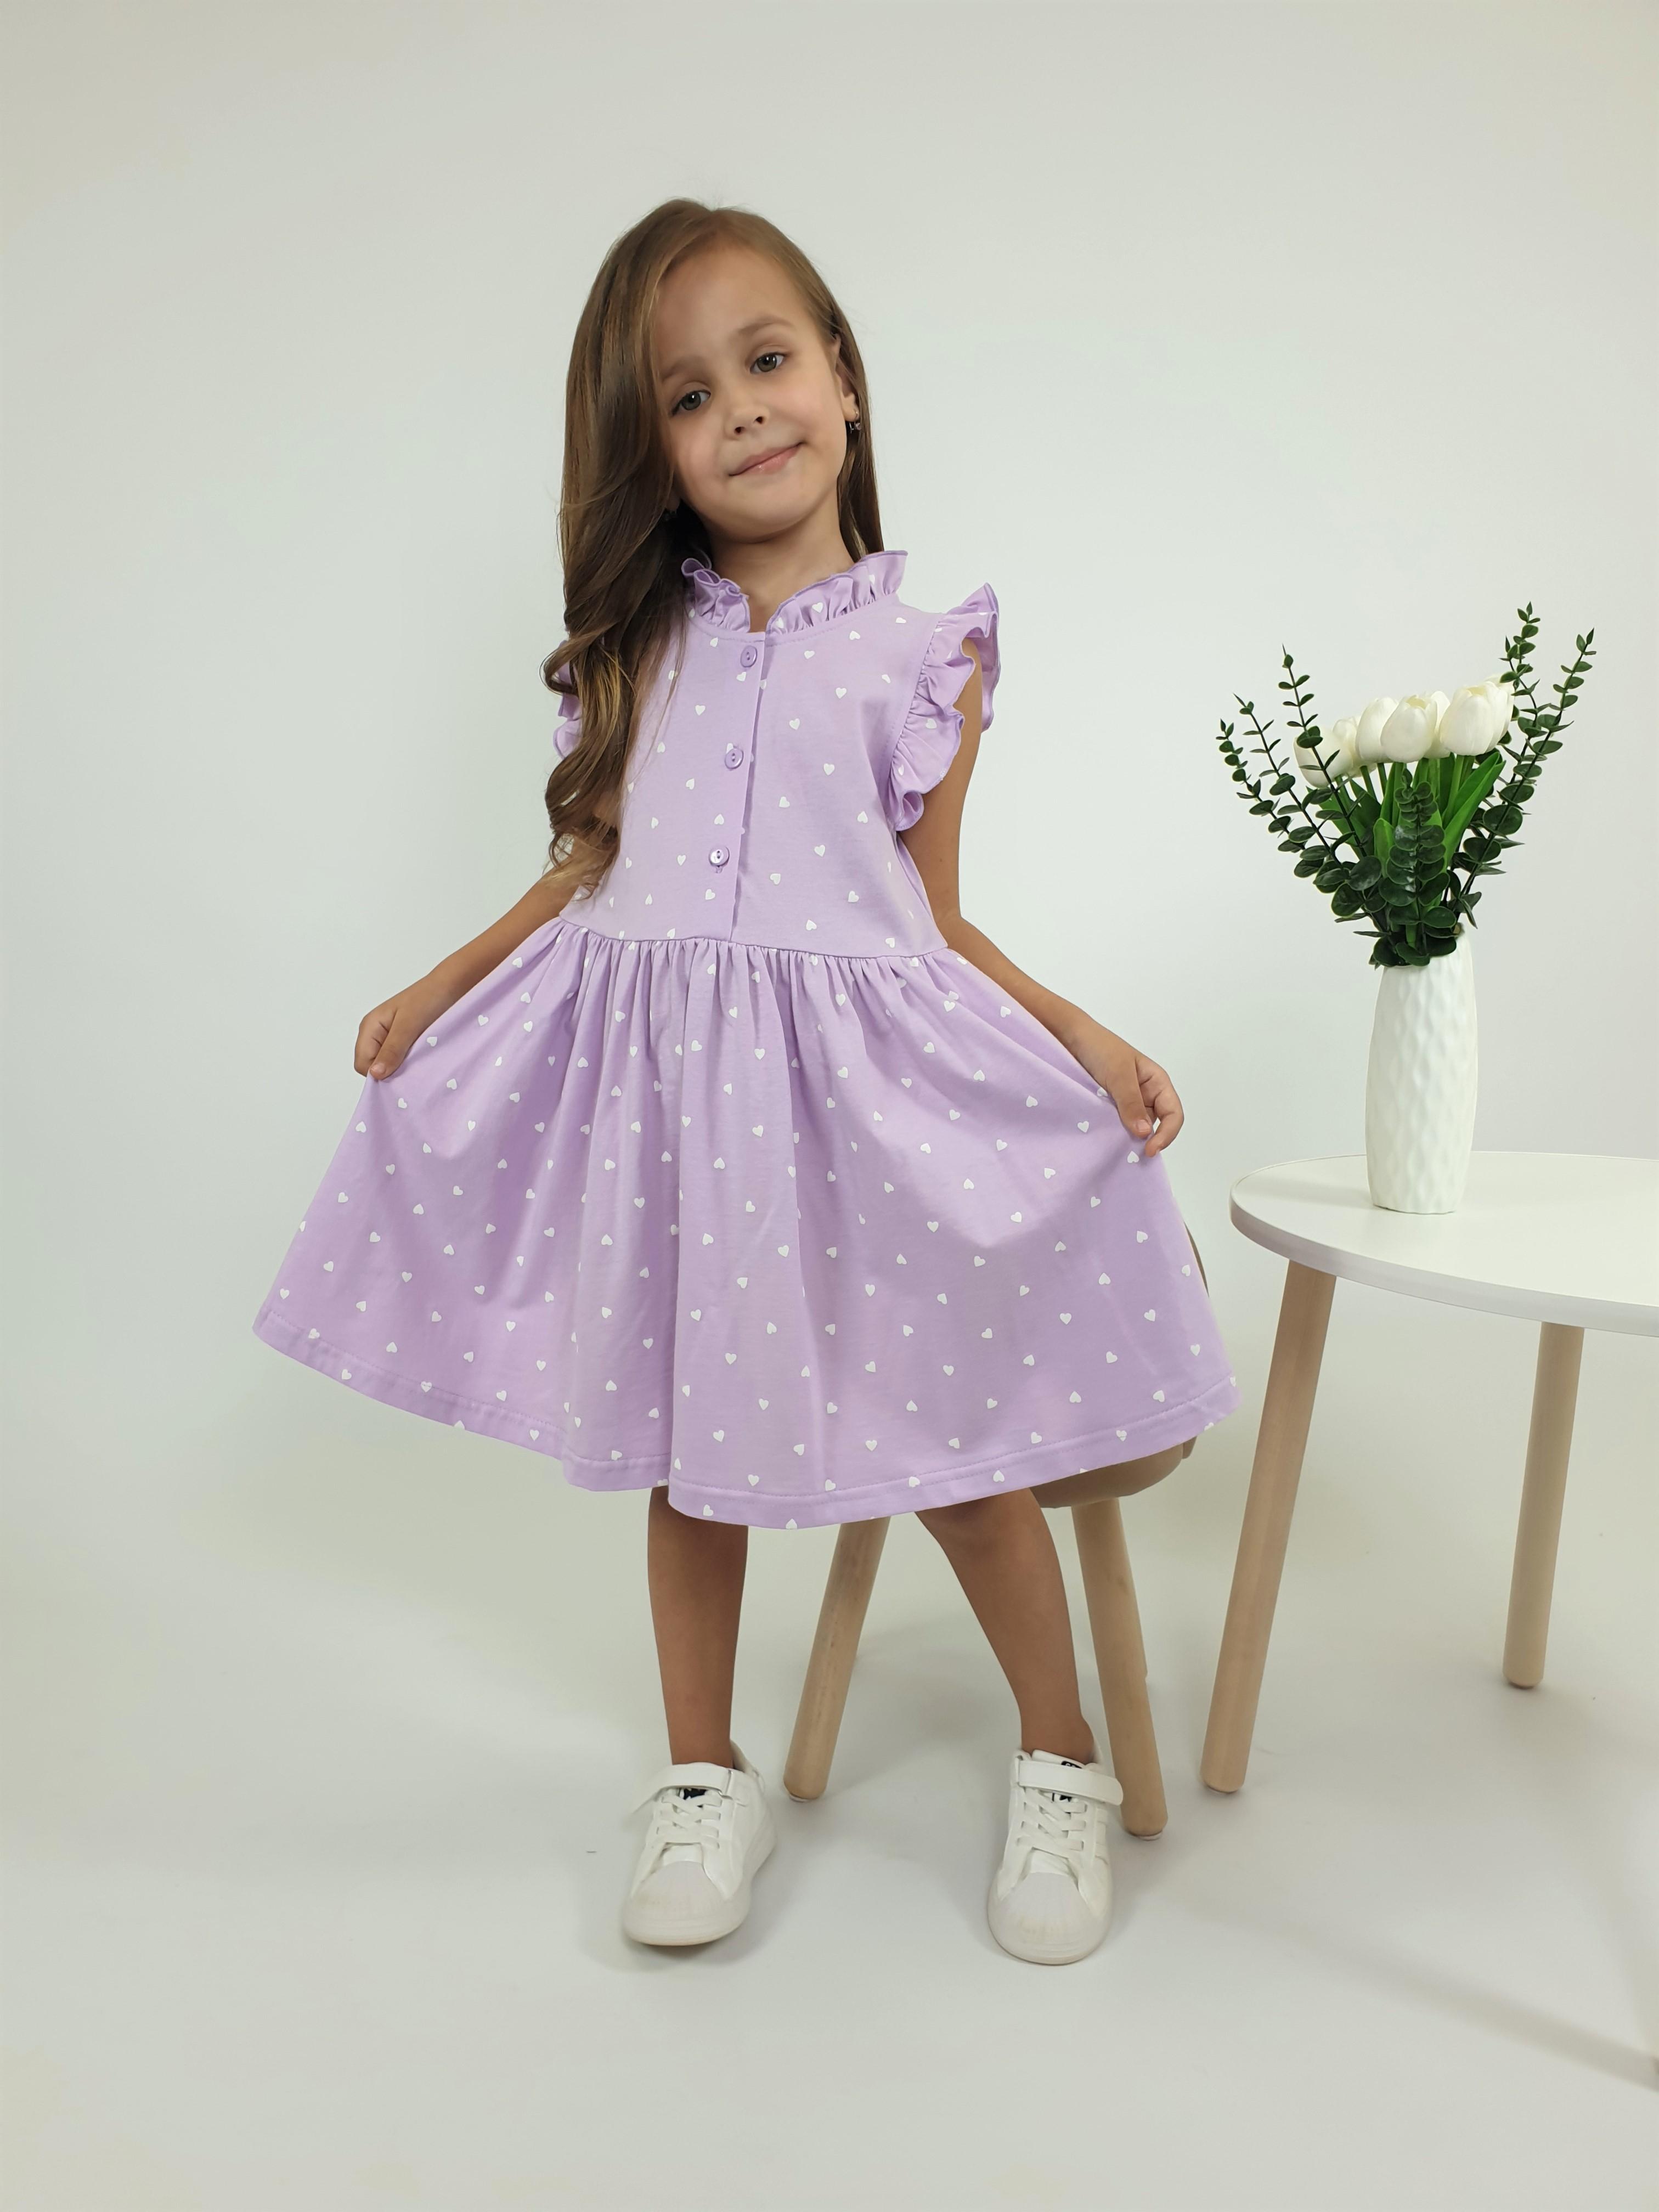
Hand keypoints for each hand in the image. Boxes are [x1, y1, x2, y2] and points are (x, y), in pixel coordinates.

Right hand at [355, 972, 463, 1079]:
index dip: (378, 1074)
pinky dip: (411, 1063)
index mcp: (370, 1027)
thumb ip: (392, 1049)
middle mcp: (376, 1034)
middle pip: (373, 1067)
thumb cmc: (429, 998)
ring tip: (421, 1061)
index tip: (401, 1076)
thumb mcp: (409, 1025)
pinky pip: (401, 1060)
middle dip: (391, 1072)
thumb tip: (375, 1074)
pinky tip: (424, 1058)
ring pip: (388, 1065)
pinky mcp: (404, 1041)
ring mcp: (390, 1038)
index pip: (362, 1064)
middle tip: (414, 1068)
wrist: (452, 986)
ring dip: (403, 1068)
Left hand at [1063, 1019, 1184, 1156]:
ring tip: (1114, 1147)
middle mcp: (1146, 1095)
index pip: (1173, 1114)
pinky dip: (1114, 1133)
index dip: (1167, 1134)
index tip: (1149, 1150)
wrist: (1070, 1038)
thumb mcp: (1118, 1074)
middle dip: (1147, 1140)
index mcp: (1157, 1083)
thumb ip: (1131, 1103)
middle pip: (1156, 1125)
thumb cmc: (1100, 1048)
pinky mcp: (1110, 1107)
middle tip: (1129, 1155)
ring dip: (1128, 1137)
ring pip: (1136, 1128)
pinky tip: (1104, 1138)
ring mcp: (1128, 1102)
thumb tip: (1145, 1132)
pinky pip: (1118, 1125)